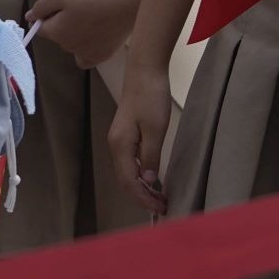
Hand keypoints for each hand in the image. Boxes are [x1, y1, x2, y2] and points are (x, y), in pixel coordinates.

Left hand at [29, 0, 142, 66]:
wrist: (127, 3)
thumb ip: (42, 6)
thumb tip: (29, 17)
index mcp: (57, 33)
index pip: (41, 29)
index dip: (46, 16)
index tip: (58, 6)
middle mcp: (68, 48)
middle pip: (58, 36)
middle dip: (61, 24)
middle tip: (78, 7)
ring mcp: (86, 54)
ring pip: (72, 45)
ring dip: (75, 34)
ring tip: (90, 18)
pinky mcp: (102, 56)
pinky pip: (85, 58)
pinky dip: (86, 50)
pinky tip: (93, 38)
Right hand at [109, 66, 172, 215]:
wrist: (145, 70)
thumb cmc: (151, 96)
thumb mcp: (156, 129)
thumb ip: (151, 157)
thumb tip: (148, 180)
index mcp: (120, 145)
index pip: (129, 182)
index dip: (143, 198)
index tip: (160, 208)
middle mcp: (115, 145)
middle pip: (124, 180)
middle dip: (141, 197)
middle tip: (162, 207)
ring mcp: (118, 139)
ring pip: (126, 172)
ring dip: (141, 187)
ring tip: (159, 197)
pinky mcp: (125, 134)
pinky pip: (129, 162)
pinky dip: (140, 175)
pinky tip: (151, 178)